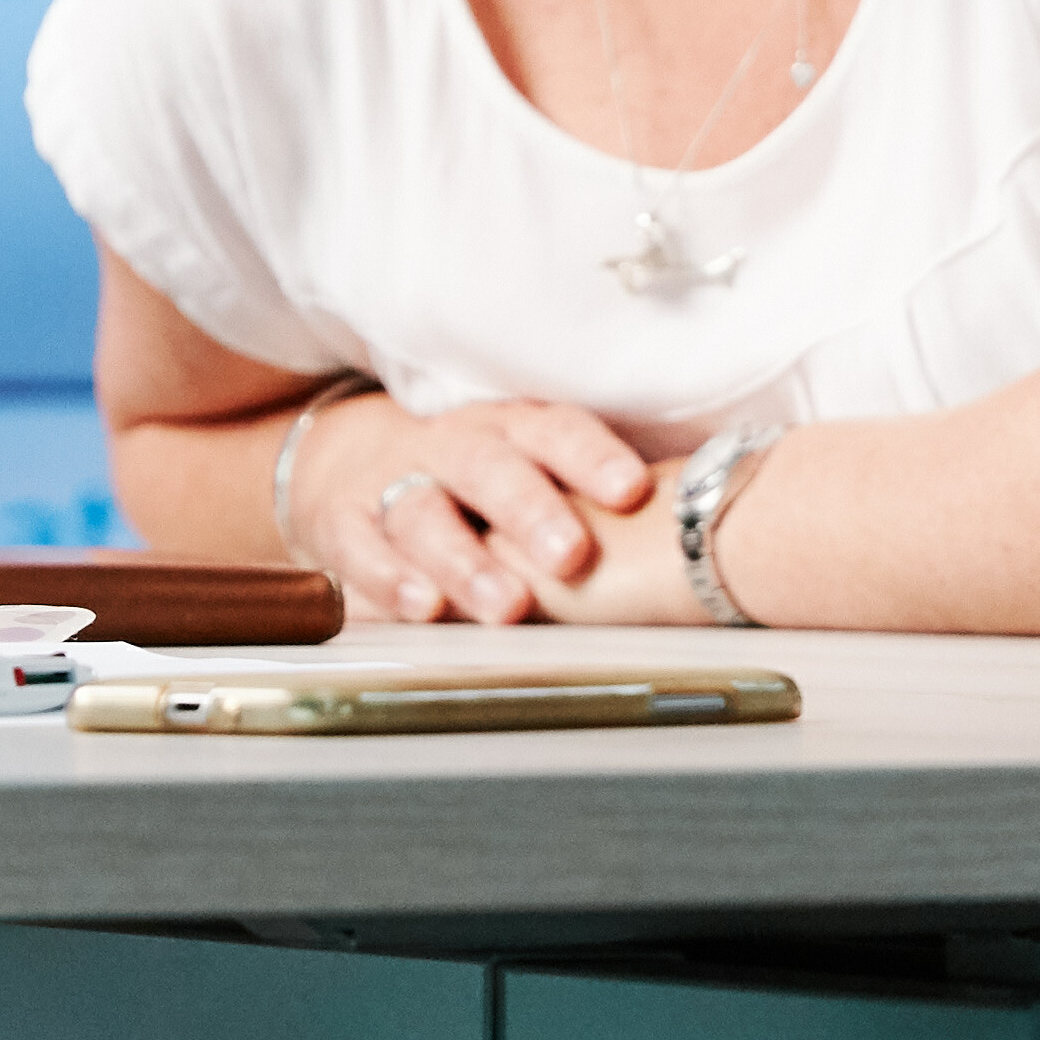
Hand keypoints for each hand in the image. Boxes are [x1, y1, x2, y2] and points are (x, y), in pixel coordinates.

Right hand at [288, 390, 659, 627]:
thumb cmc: (468, 477)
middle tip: (571, 556)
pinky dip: (389, 580)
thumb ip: (588, 496)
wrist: (343, 461)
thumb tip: (698, 525)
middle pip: (490, 469)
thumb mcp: (524, 468)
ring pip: (425, 513)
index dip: (592, 457)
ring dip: (465, 561)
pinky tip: (422, 609)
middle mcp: (452, 448)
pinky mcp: (341, 521)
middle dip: (532, 511)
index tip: (631, 491)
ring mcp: (393, 483)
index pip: (555, 430)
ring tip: (503, 606)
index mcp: (510, 429)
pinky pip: (360, 547)